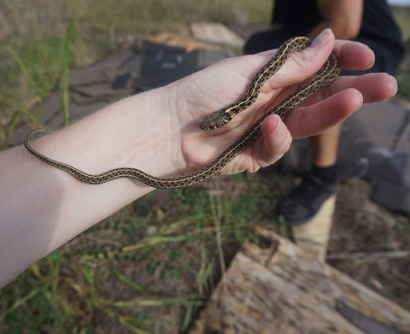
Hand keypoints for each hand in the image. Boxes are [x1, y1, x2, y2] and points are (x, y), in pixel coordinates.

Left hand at [163, 29, 395, 174]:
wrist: (169, 131)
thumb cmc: (203, 94)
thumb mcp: (250, 74)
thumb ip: (290, 65)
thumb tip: (328, 39)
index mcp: (270, 75)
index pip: (313, 65)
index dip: (341, 59)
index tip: (367, 57)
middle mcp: (272, 100)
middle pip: (320, 95)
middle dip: (353, 90)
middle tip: (386, 86)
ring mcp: (265, 127)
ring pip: (307, 121)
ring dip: (332, 111)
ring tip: (354, 99)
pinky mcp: (256, 153)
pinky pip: (278, 146)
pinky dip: (278, 137)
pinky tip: (270, 126)